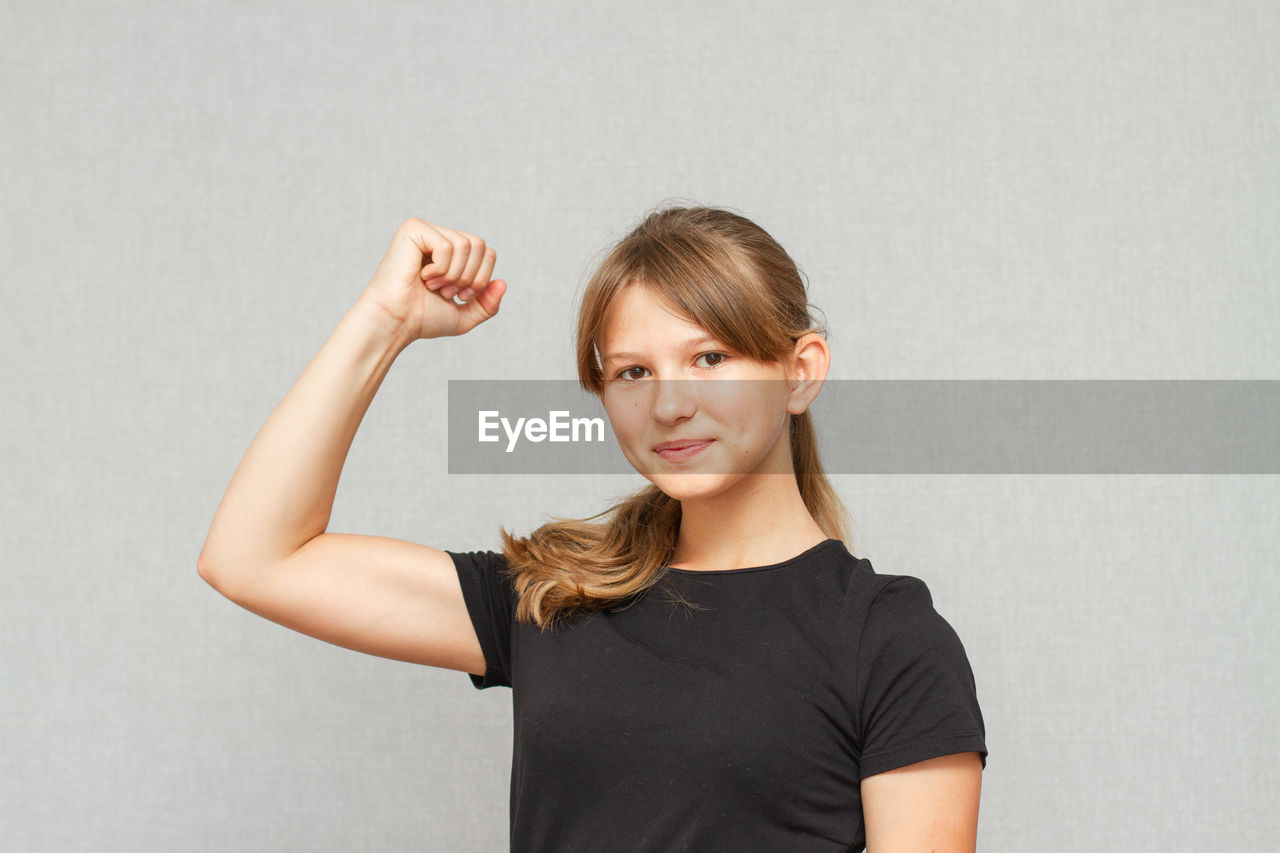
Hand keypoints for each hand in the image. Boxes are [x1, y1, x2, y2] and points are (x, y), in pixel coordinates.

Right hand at [360, 218, 507, 341]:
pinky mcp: (414, 228)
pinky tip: (421, 275)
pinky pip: (448, 245)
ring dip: (453, 275)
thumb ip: (488, 304)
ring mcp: (427, 230)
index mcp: (452, 253)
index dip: (481, 280)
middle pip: (481, 246)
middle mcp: (440, 237)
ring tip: (432, 284)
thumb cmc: (422, 318)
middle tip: (445, 291)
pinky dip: (440, 268)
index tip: (458, 296)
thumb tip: (503, 283)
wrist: (396, 322)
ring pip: (467, 245)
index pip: (487, 253)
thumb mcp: (465, 316)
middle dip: (469, 277)